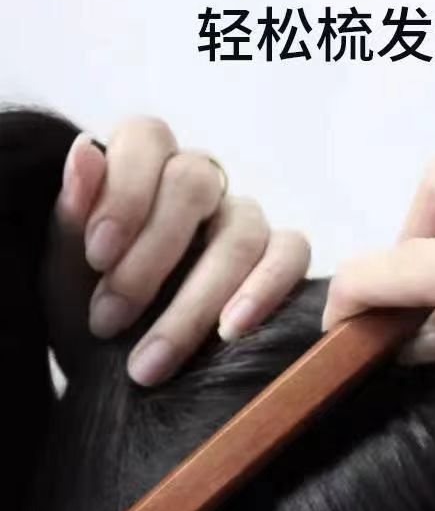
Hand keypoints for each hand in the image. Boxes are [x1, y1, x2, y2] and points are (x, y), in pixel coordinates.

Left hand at [46, 116, 309, 385]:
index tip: (97, 256)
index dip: (124, 192)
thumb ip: (73, 216)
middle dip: (150, 256)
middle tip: (108, 321)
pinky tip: (230, 332)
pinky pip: (292, 255)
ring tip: (155, 358)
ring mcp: (245, 217)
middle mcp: (201, 182)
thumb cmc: (91, 309)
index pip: (148, 139)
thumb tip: (86, 150)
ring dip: (196, 298)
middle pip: (194, 183)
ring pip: (242, 230)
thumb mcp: (66, 272)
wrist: (117, 371)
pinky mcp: (283, 256)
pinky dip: (263, 291)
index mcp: (144, 165)